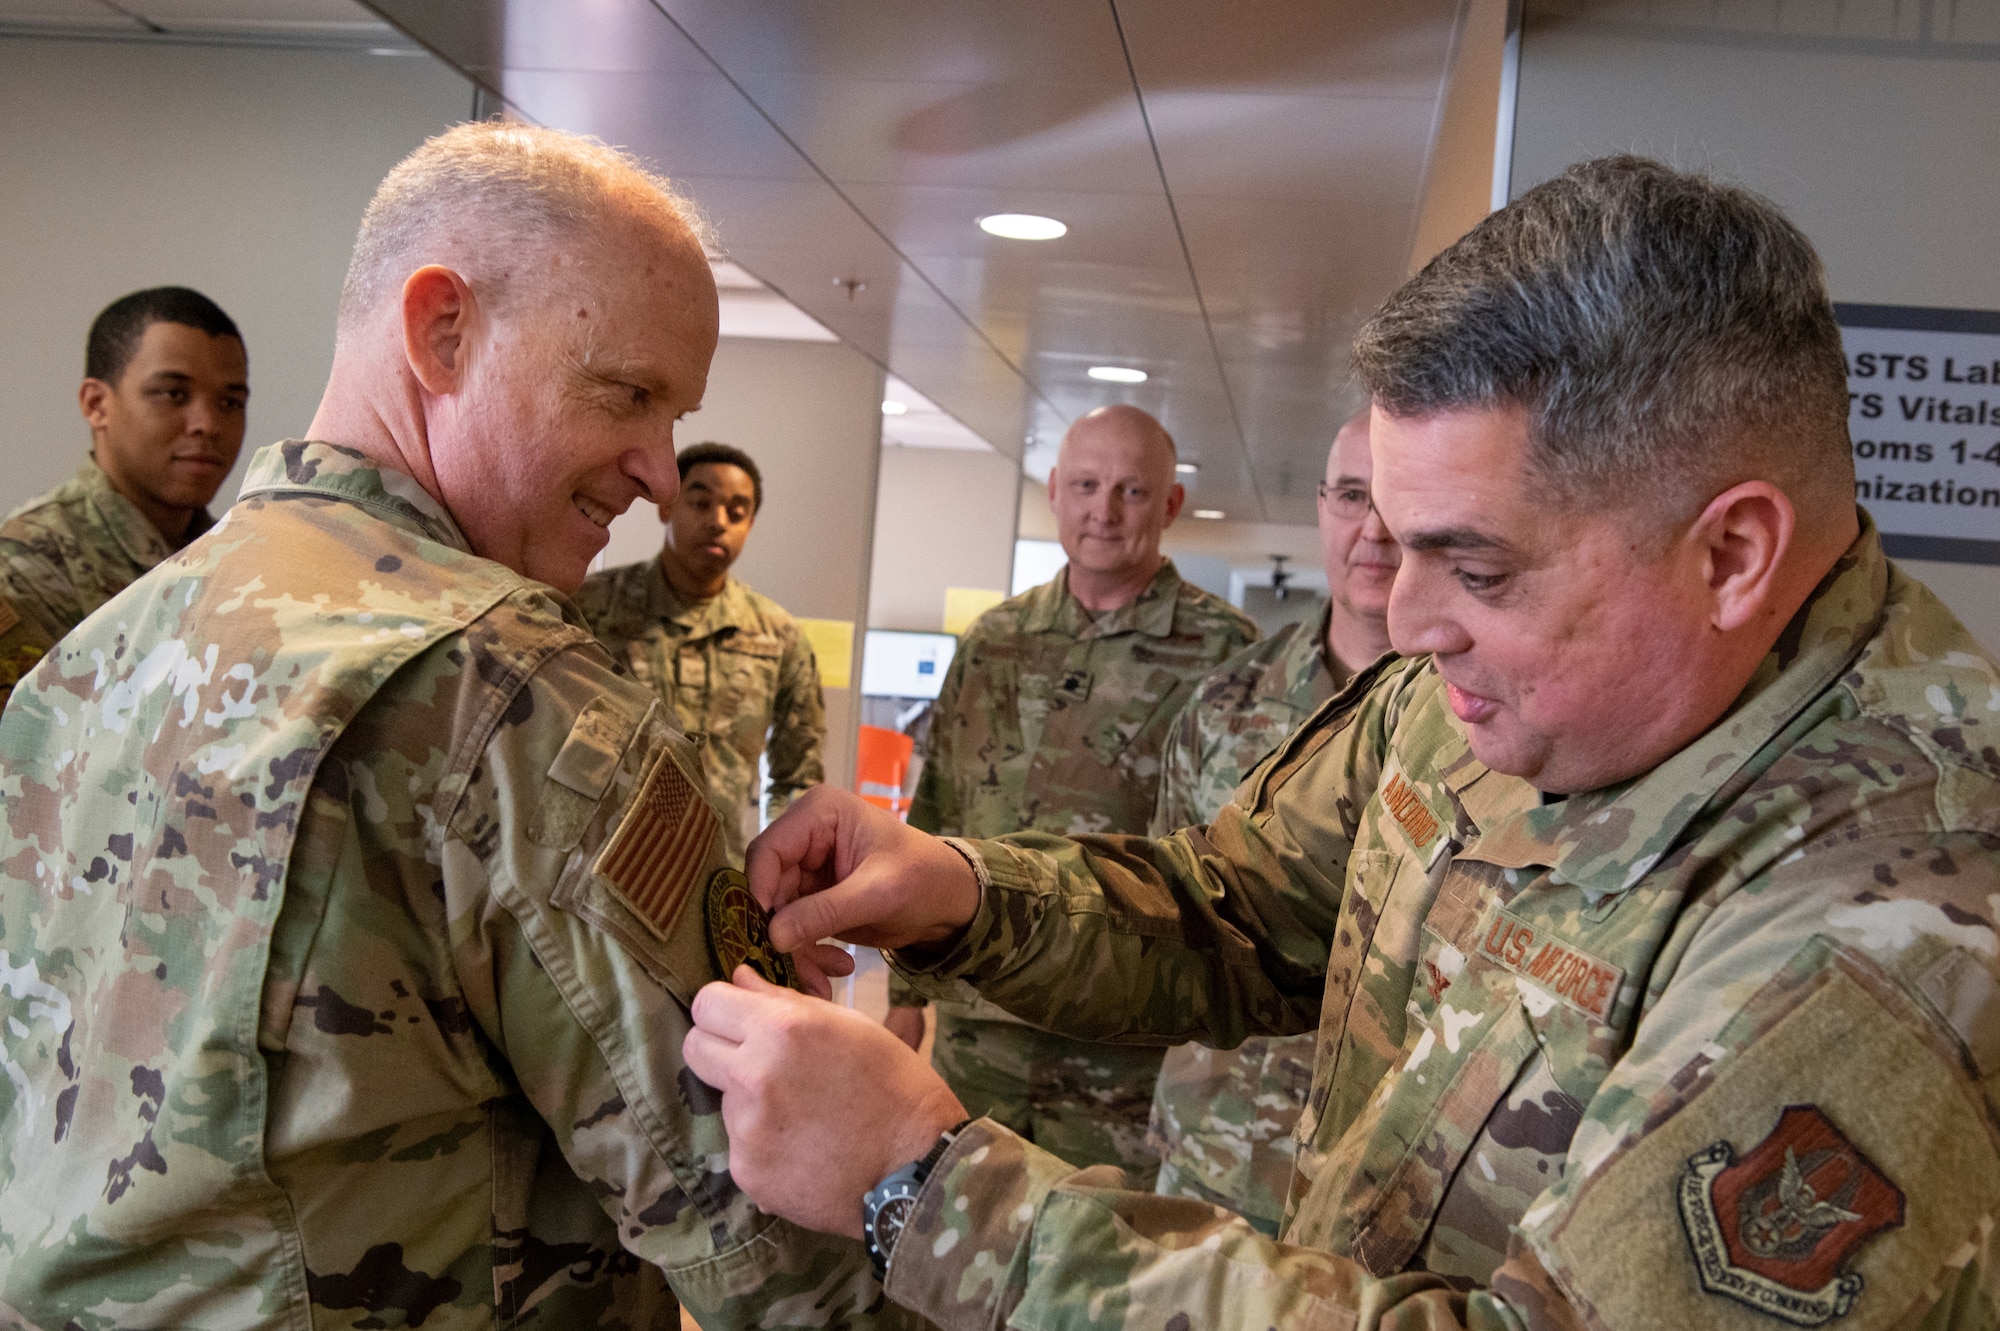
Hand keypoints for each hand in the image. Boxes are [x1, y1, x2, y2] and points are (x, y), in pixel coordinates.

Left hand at [684, 967, 966, 1237]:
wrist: (917, 1167)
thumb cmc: (895, 1086)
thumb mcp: (850, 1026)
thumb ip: (785, 1001)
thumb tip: (739, 978)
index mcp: (782, 1030)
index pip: (707, 1002)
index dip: (723, 1007)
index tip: (739, 1018)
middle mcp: (754, 1076)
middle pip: (695, 1047)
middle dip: (719, 1048)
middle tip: (757, 1061)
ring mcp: (746, 1129)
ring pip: (721, 1098)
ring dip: (748, 1100)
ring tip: (801, 1114)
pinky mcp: (747, 1172)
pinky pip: (739, 1144)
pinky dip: (763, 1143)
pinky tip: (803, 1147)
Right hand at [747, 786, 981, 956]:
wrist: (948, 901)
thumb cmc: (923, 878)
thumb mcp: (877, 894)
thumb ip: (824, 912)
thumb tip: (773, 936)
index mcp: (819, 813)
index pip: (768, 851)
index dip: (760, 892)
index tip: (766, 935)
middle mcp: (805, 836)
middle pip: (768, 888)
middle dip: (781, 933)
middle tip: (798, 970)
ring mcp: (807, 869)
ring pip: (777, 915)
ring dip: (796, 952)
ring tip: (821, 981)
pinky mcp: (812, 899)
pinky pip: (793, 929)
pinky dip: (808, 954)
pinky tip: (837, 969)